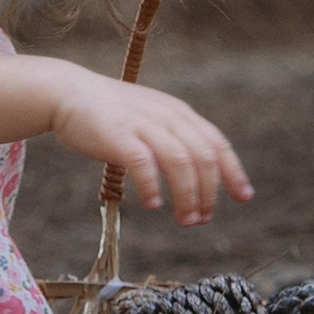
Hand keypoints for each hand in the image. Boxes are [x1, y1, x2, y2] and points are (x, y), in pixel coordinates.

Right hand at [47, 65, 250, 225]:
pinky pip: (143, 162)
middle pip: (202, 157)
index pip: (216, 143)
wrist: (68, 92)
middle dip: (208, 192)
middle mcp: (166, 116)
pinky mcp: (118, 134)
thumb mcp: (150, 119)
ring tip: (185, 220)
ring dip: (187, 195)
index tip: (244, 196)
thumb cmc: (110, 114)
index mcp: (178, 113)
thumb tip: (195, 179)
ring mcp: (143, 124)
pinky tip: (153, 205)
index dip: (233, 171)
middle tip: (201, 220)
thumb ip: (172, 141)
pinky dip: (152, 186)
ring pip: (179, 161)